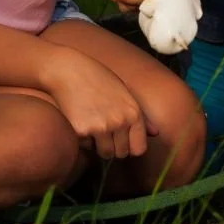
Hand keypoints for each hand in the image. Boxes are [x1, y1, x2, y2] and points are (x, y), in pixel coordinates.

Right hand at [41, 48, 156, 160]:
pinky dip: (82, 138)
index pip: (139, 149)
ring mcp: (100, 127)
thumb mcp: (123, 91)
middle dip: (112, 146)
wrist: (67, 69)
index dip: (129, 146)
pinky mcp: (81, 131)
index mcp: (133, 112)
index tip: (120, 139)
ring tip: (91, 123)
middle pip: (121, 153)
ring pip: (104, 153)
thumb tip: (156, 133)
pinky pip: (86, 147)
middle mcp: (120, 121)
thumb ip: (140, 115)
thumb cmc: (96, 77)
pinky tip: (79, 118)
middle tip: (101, 127)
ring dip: (98, 145)